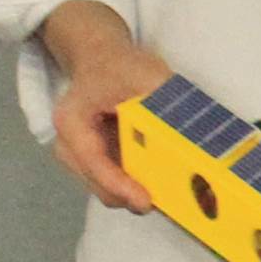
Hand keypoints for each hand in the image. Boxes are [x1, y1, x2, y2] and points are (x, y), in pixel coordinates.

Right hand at [40, 1, 168, 213]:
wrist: (100, 60)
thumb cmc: (117, 66)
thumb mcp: (144, 72)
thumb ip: (165, 100)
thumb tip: (192, 131)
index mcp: (72, 122)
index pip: (93, 162)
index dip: (120, 185)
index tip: (146, 201)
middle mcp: (69, 146)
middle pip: (101, 185)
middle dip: (133, 195)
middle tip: (170, 201)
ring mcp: (80, 158)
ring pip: (110, 189)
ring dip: (139, 192)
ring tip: (172, 194)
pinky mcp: (95, 164)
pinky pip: (117, 183)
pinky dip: (139, 184)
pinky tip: (164, 181)